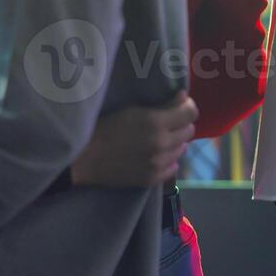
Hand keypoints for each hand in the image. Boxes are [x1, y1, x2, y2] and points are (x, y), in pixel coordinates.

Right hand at [70, 90, 198, 187]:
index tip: (180, 105)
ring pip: (182, 149)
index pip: (191, 113)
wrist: (84, 158)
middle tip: (168, 122)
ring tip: (159, 139)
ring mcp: (157, 163)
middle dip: (181, 124)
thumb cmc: (106, 128)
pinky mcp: (152, 178)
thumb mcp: (133, 110)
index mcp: (156, 123)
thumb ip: (162, 105)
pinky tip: (156, 155)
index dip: (187, 107)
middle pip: (189, 131)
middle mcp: (161, 144)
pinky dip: (168, 160)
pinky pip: (173, 167)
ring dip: (174, 142)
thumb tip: (184, 97)